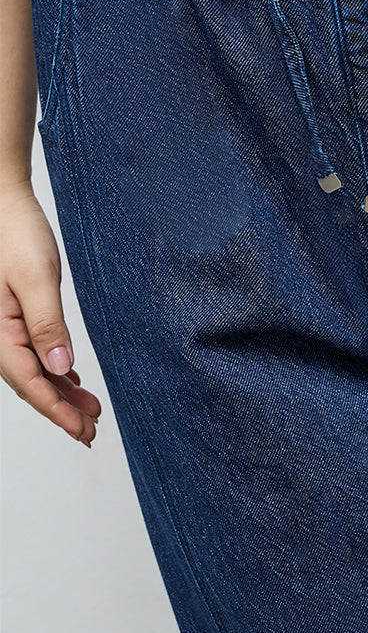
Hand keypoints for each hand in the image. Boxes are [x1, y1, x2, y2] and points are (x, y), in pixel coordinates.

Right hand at [0, 184, 100, 444]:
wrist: (1, 201)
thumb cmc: (14, 233)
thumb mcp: (36, 277)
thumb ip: (47, 324)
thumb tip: (59, 367)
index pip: (30, 383)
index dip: (57, 411)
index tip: (84, 431)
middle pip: (30, 383)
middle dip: (61, 409)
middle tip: (93, 430)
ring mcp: (1, 324)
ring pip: (32, 368)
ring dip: (59, 390)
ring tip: (89, 409)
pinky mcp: (10, 313)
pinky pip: (29, 350)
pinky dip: (51, 368)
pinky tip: (68, 376)